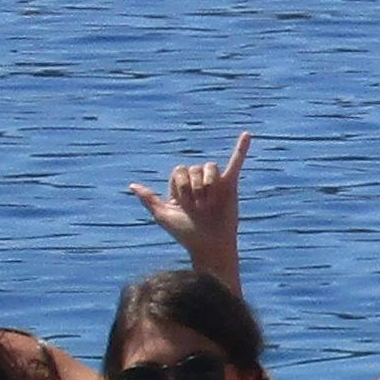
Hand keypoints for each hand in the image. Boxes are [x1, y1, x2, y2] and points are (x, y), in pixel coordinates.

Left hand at [128, 126, 251, 261]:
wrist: (209, 245)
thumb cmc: (186, 233)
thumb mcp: (163, 216)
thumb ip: (149, 200)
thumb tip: (132, 185)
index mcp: (182, 187)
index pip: (179, 171)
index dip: (180, 185)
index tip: (184, 205)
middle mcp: (198, 183)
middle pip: (193, 168)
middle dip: (194, 188)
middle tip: (199, 208)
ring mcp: (215, 183)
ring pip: (209, 167)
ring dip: (207, 184)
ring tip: (210, 203)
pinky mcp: (231, 185)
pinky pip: (236, 162)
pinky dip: (242, 148)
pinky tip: (247, 134)